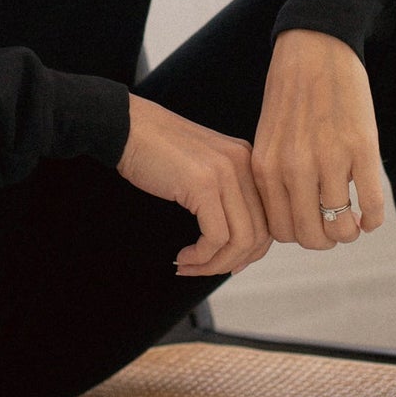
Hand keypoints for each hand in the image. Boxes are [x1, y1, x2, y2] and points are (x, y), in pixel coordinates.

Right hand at [117, 95, 273, 276]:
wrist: (127, 127)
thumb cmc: (156, 151)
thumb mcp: (202, 169)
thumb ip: (224, 196)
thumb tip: (236, 248)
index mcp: (247, 159)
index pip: (267, 218)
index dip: (250, 251)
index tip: (225, 264)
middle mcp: (243, 163)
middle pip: (259, 233)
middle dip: (232, 262)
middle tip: (204, 269)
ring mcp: (226, 172)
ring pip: (240, 240)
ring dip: (215, 264)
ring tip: (190, 266)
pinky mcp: (203, 184)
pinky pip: (216, 237)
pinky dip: (200, 256)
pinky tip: (182, 256)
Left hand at [251, 29, 385, 250]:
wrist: (315, 49)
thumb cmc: (292, 95)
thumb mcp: (270, 138)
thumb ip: (276, 178)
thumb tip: (292, 223)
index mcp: (267, 167)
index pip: (281, 230)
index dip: (299, 235)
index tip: (311, 226)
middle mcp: (294, 167)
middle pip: (310, 236)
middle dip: (325, 240)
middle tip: (333, 228)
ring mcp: (329, 159)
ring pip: (341, 227)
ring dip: (349, 231)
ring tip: (352, 220)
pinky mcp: (362, 148)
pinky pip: (371, 206)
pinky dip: (372, 219)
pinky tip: (370, 214)